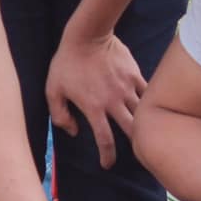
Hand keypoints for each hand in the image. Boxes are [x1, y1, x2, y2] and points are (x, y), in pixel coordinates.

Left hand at [46, 33, 144, 168]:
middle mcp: (114, 101)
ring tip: (144, 132)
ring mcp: (127, 88)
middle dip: (135, 145)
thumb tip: (73, 131)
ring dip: (144, 124)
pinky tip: (148, 108)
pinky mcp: (135, 74)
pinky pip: (146, 93)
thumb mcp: (52, 90)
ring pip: (142, 113)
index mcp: (94, 108)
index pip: (105, 141)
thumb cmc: (66, 63)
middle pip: (132, 131)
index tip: (107, 164)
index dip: (108, 156)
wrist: (87, 35)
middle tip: (135, 152)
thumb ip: (59, 115)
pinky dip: (147, 102)